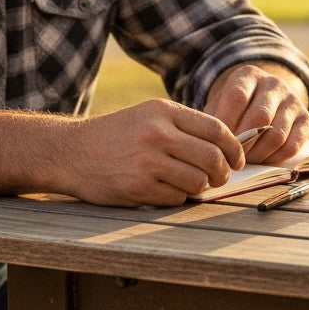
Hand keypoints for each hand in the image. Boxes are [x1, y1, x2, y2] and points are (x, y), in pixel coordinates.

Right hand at [59, 98, 241, 207]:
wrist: (71, 152)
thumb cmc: (115, 135)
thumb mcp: (148, 115)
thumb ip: (182, 126)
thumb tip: (226, 147)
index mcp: (163, 111)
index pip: (216, 129)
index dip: (234, 148)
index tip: (237, 159)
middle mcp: (157, 133)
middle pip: (212, 157)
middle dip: (223, 173)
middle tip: (220, 178)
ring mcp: (147, 161)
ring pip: (197, 181)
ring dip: (200, 188)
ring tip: (192, 185)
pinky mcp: (137, 187)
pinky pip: (176, 198)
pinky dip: (178, 198)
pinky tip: (166, 191)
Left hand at [203, 62, 308, 165]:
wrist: (265, 100)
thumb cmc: (235, 107)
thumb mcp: (220, 104)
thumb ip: (214, 119)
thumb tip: (213, 144)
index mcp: (249, 75)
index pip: (237, 96)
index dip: (226, 122)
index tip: (218, 141)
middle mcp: (273, 84)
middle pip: (259, 117)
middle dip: (243, 143)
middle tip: (231, 157)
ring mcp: (292, 100)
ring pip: (276, 135)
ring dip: (257, 154)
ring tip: (244, 160)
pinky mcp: (306, 119)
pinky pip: (292, 146)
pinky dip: (275, 158)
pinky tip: (262, 159)